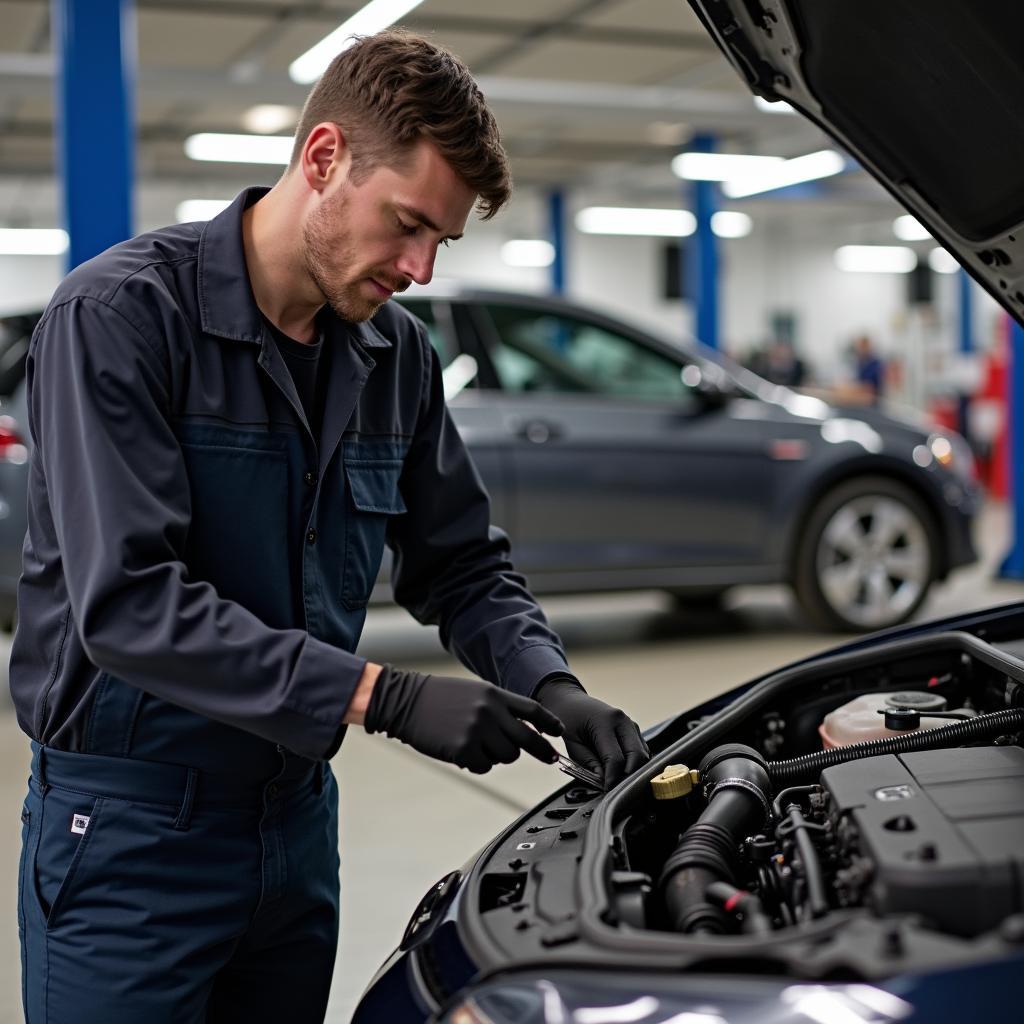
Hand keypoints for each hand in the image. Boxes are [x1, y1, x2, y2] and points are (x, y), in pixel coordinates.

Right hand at [364, 665, 564, 773]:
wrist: (404, 701)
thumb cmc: (438, 698)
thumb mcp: (474, 693)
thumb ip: (498, 708)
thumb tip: (524, 729)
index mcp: (494, 694)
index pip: (532, 710)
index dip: (549, 722)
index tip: (560, 732)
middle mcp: (490, 711)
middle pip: (526, 738)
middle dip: (540, 750)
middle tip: (550, 758)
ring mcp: (478, 730)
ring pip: (506, 756)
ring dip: (496, 756)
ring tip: (475, 743)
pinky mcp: (464, 749)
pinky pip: (484, 766)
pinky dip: (477, 763)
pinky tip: (461, 751)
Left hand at [535, 676, 649, 787]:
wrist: (571, 701)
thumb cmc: (568, 720)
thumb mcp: (572, 744)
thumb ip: (588, 763)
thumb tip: (605, 782)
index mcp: (604, 722)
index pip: (616, 758)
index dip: (613, 779)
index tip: (607, 791)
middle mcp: (623, 721)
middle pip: (637, 756)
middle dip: (628, 776)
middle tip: (614, 789)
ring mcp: (631, 724)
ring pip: (643, 755)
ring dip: (632, 770)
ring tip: (615, 779)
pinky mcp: (634, 729)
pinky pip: (641, 750)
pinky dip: (634, 763)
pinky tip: (619, 769)